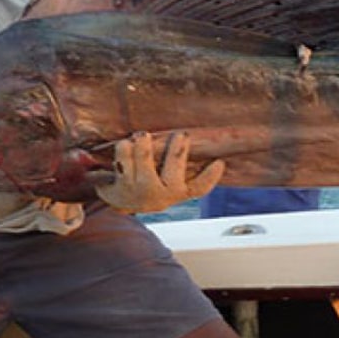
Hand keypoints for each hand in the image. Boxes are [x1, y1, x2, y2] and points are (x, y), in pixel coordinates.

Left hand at [94, 132, 224, 213]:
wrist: (119, 202)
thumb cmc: (147, 185)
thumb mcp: (167, 181)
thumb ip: (180, 168)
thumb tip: (192, 138)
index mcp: (176, 193)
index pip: (198, 188)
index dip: (211, 177)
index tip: (219, 162)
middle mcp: (161, 195)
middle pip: (174, 167)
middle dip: (178, 149)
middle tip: (182, 135)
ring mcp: (141, 190)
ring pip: (145, 157)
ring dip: (143, 142)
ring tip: (142, 136)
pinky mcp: (122, 185)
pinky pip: (125, 157)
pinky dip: (124, 147)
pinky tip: (126, 144)